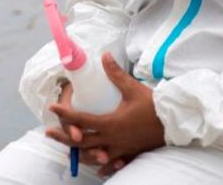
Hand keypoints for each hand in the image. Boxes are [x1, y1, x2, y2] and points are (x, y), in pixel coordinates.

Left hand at [47, 54, 164, 171]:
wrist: (173, 123)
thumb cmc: (153, 106)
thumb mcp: (132, 88)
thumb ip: (116, 73)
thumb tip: (104, 55)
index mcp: (110, 123)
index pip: (82, 120)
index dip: (65, 114)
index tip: (52, 107)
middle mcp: (112, 139)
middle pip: (82, 142)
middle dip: (64, 137)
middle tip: (49, 132)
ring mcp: (120, 149)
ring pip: (94, 156)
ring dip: (79, 153)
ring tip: (67, 150)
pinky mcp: (129, 154)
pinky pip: (112, 164)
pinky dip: (102, 166)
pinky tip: (97, 167)